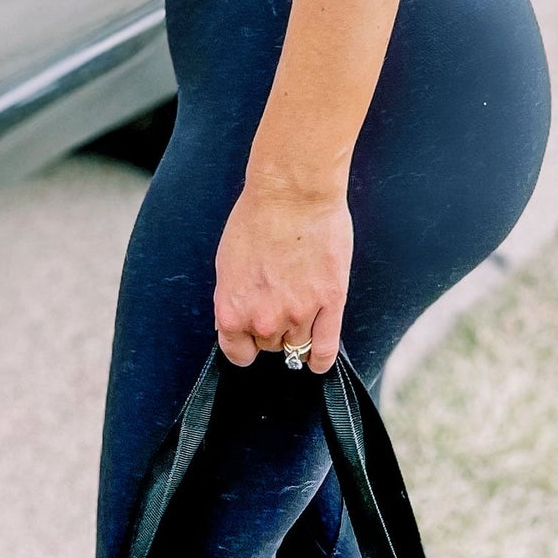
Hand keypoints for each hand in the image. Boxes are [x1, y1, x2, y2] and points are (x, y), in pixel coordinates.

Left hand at [213, 179, 351, 372]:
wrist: (292, 195)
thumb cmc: (256, 220)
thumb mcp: (227, 264)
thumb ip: (233, 299)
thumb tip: (236, 322)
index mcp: (233, 310)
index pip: (238, 352)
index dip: (245, 344)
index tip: (250, 339)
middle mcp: (264, 319)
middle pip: (269, 347)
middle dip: (271, 330)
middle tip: (276, 303)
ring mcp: (299, 314)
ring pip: (296, 346)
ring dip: (295, 335)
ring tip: (298, 312)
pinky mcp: (330, 304)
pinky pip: (325, 348)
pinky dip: (320, 359)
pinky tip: (317, 361)